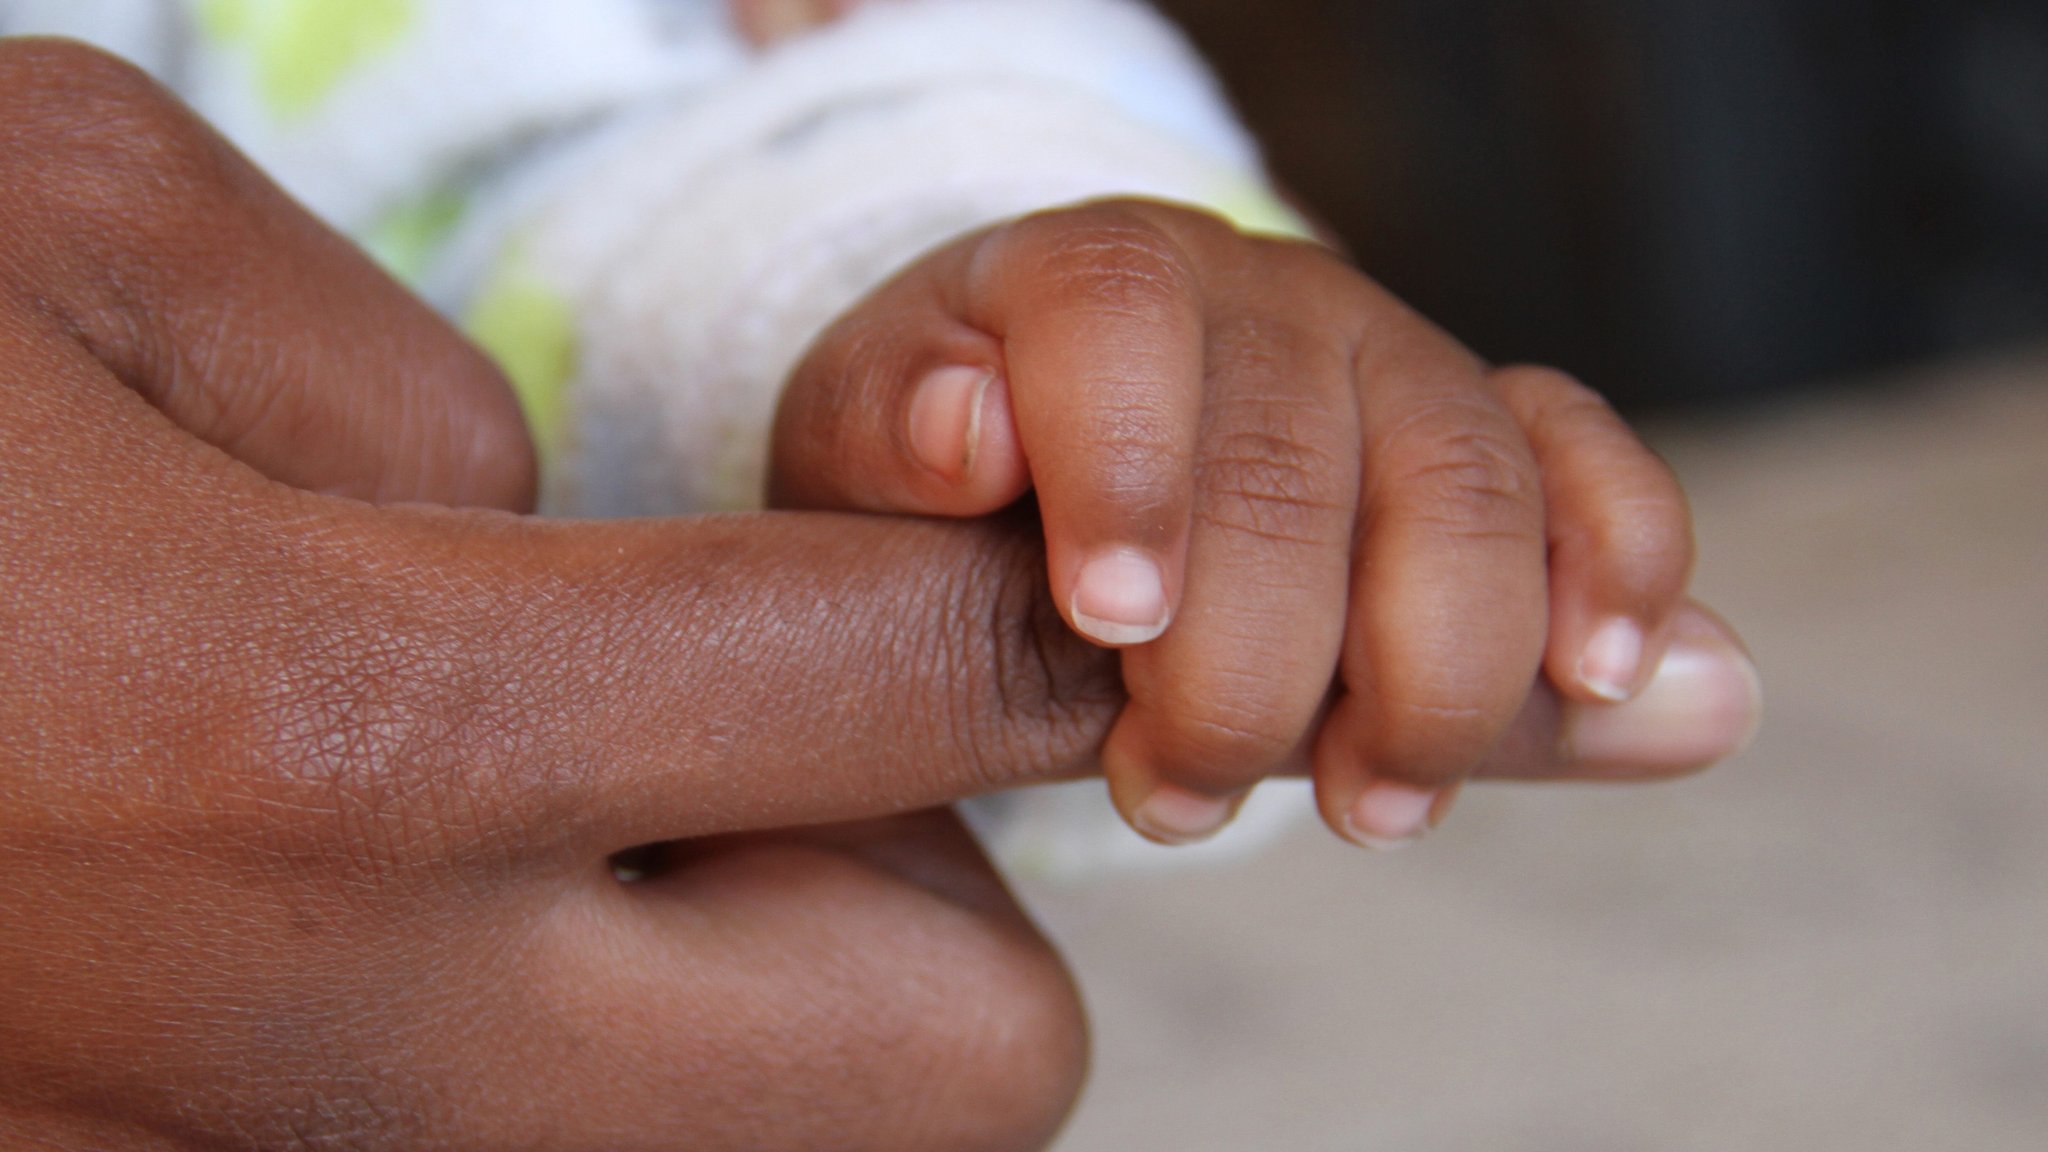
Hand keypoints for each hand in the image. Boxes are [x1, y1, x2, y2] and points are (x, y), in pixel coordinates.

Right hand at [0, 42, 1121, 1150]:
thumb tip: (545, 535)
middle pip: (973, 1049)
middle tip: (749, 736)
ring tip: (557, 838)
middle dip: (941, 880)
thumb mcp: (62, 228)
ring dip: (779, 1007)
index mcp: (361, 733)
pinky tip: (384, 918)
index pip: (926, 679)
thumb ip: (405, 388)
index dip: (1033, 592)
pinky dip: (563, 1061)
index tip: (1026, 558)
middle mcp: (368, 1042)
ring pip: (796, 1148)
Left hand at [773, 199, 1761, 847]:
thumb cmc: (949, 475)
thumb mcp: (865, 458)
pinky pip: (1600, 473)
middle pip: (1300, 457)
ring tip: (1370, 808)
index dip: (1126, 473)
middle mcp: (1268, 297)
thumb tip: (968, 436)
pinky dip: (1625, 572)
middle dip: (1250, 666)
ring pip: (1471, 488)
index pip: (1121, 320)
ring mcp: (1403, 362)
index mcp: (1097, 276)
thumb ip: (900, 441)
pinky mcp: (1507, 440)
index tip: (1109, 629)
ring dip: (1435, 677)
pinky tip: (1603, 683)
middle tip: (1173, 800)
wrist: (1065, 451)